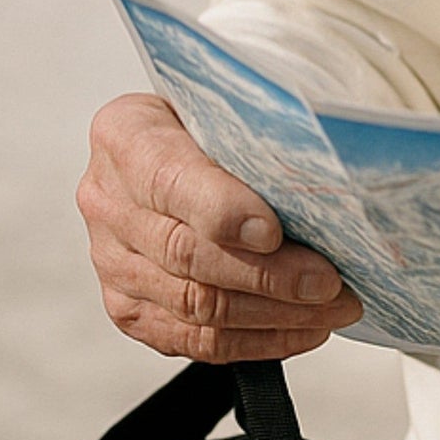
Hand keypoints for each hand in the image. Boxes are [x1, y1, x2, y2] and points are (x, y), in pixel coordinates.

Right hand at [77, 93, 361, 362]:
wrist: (167, 142)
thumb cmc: (208, 114)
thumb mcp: (222, 99)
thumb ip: (252, 129)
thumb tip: (323, 169)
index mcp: (126, 137)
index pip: (171, 181)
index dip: (223, 212)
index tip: (275, 232)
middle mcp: (108, 203)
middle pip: (187, 254)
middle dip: (268, 275)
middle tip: (329, 282)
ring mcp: (112, 262)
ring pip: (193, 305)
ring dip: (272, 315)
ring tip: (331, 309)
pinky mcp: (128, 308)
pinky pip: (191, 338)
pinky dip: (253, 340)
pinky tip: (302, 329)